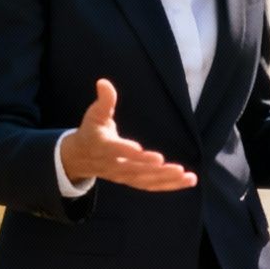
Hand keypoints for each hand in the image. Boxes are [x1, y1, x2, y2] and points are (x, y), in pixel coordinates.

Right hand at [58, 79, 196, 192]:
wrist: (81, 157)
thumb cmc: (92, 131)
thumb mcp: (95, 114)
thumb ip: (104, 100)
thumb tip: (103, 82)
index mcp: (103, 147)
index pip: (116, 151)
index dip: (129, 151)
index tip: (143, 151)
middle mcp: (114, 165)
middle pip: (136, 170)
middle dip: (157, 171)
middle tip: (177, 168)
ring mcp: (123, 176)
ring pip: (146, 181)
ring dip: (168, 180)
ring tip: (188, 176)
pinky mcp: (132, 180)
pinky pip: (152, 185)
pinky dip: (170, 185)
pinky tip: (188, 180)